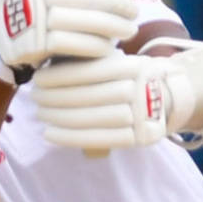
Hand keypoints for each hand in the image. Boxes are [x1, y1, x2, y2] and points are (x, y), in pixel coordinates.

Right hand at [0, 0, 141, 74]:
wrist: (4, 48)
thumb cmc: (33, 15)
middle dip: (118, 4)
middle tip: (135, 11)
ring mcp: (34, 19)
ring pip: (84, 21)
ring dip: (114, 26)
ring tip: (131, 30)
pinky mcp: (35, 45)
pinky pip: (74, 44)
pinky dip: (95, 45)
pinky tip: (111, 48)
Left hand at [30, 54, 171, 148]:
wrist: (168, 100)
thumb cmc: (129, 79)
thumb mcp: (119, 62)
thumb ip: (92, 63)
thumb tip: (48, 68)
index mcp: (133, 65)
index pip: (91, 71)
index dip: (60, 76)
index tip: (38, 78)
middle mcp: (140, 90)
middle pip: (90, 95)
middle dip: (56, 97)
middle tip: (34, 97)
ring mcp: (142, 116)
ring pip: (93, 118)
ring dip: (60, 118)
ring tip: (40, 114)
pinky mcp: (140, 138)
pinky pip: (101, 140)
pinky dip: (71, 137)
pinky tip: (50, 134)